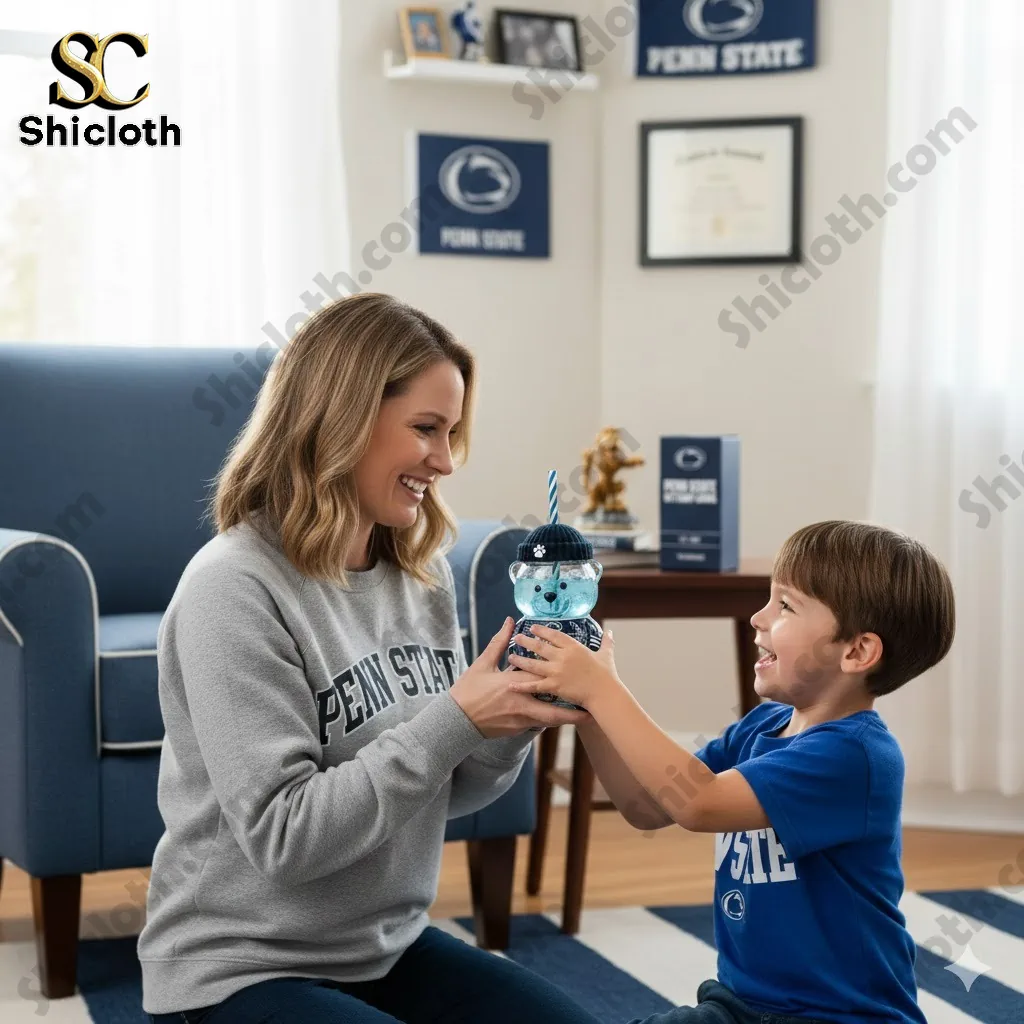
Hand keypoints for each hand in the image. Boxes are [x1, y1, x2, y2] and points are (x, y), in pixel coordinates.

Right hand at [449, 617, 590, 737]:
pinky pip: (537, 725)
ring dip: (564, 717)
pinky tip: (557, 716)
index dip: (562, 678)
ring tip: (582, 716)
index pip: (542, 679)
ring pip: (548, 721)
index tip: (578, 674)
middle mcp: (520, 704)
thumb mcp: (482, 664)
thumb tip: (509, 622)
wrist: (455, 721)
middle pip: (554, 711)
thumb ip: (499, 643)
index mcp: (513, 684)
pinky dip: (548, 719)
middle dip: (574, 714)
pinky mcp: (515, 730)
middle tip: (591, 711)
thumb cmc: (468, 691)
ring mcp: (519, 720)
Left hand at [507, 625, 620, 708]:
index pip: (554, 635)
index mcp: (574, 647)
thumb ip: (606, 642)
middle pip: (540, 647)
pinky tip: (511, 684)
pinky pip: (535, 685)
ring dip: (520, 660)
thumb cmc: (607, 675)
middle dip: (526, 642)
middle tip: (517, 638)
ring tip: (511, 657)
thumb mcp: (606, 654)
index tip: (533, 627)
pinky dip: (522, 685)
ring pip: (534, 664)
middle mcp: (562, 657)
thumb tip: (609, 631)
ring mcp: (557, 671)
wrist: (604, 693)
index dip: (542, 630)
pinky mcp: (554, 686)